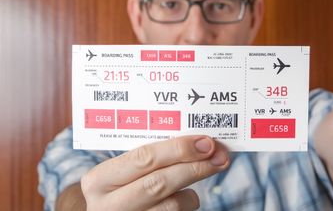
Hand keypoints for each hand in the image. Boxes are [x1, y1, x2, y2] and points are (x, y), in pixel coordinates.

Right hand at [81, 135, 228, 210]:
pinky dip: (187, 204)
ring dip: (193, 190)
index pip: (144, 159)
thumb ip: (148, 157)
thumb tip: (196, 142)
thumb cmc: (118, 186)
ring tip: (201, 176)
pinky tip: (186, 196)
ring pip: (172, 205)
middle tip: (220, 157)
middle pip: (159, 183)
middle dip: (195, 168)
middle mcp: (108, 205)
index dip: (178, 149)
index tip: (205, 142)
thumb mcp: (120, 171)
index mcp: (99, 180)